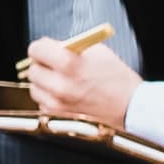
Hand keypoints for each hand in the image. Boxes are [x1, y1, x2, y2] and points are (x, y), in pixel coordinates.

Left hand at [25, 33, 143, 125]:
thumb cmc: (118, 80)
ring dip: (44, 82)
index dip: (41, 47)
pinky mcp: (58, 116)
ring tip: (60, 81)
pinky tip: (64, 95)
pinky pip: (42, 103)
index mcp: (69, 64)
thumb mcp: (98, 52)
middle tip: (53, 64)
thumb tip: (55, 47)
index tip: (45, 49)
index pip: (36, 49)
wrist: (130, 108)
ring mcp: (58, 104)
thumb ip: (72, 47)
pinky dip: (49, 98)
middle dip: (42, 65)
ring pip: (35, 88)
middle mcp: (60, 85)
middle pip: (33, 70)